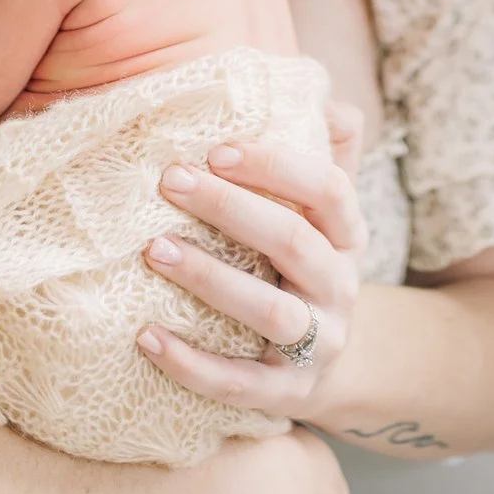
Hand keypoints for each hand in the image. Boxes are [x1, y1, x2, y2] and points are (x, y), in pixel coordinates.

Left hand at [138, 101, 366, 418]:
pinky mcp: (287, 395)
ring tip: (154, 250)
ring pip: (271, 313)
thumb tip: (325, 98)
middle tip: (169, 180)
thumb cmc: (302, 259)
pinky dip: (193, 365)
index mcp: (347, 234)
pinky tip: (145, 337)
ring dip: (211, 279)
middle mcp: (340, 287)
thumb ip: (326, 148)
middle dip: (231, 209)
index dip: (276, 166)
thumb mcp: (323, 208)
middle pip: (294, 244)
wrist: (323, 361)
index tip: (216, 148)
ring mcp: (318, 345)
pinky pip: (241, 385)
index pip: (329, 189)